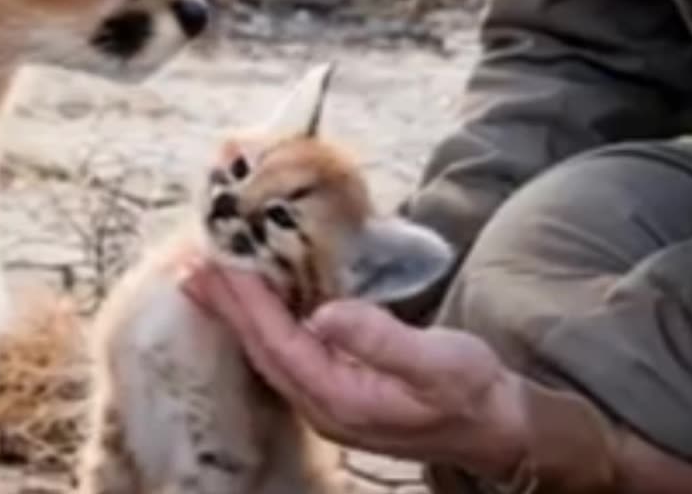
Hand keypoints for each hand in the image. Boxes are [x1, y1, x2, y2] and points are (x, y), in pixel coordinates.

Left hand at [181, 265, 528, 479]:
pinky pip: (285, 349)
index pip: (278, 344)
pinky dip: (263, 320)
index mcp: (340, 399)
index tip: (222, 264)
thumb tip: (325, 312)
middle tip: (192, 266)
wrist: (499, 428)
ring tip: (209, 278)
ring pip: (268, 350)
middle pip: (260, 349)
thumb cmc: (474, 394)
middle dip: (226, 306)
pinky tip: (254, 301)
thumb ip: (381, 340)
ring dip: (238, 313)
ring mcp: (326, 399)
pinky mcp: (336, 387)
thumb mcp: (440, 364)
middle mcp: (322, 404)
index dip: (247, 303)